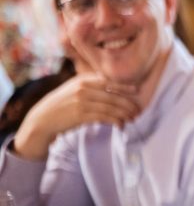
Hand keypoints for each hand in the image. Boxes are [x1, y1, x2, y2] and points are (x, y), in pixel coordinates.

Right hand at [13, 74, 139, 159]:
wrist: (44, 118)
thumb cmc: (64, 103)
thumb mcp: (75, 88)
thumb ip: (92, 84)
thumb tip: (114, 85)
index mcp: (83, 80)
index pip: (109, 81)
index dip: (124, 86)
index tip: (137, 90)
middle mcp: (83, 89)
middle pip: (113, 96)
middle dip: (128, 104)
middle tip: (137, 111)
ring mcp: (82, 102)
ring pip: (110, 107)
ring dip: (124, 114)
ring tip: (132, 119)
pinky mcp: (80, 115)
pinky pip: (103, 117)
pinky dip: (115, 121)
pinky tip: (121, 125)